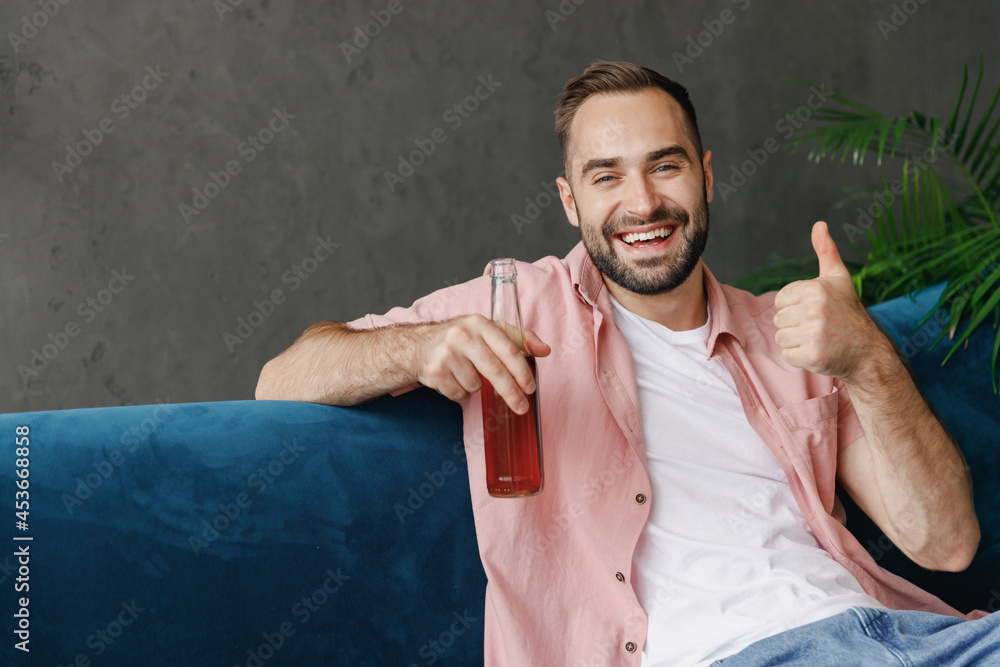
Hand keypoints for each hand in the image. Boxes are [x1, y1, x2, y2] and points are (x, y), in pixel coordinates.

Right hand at [415, 314, 550, 413]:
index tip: (531, 388)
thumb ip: (518, 339)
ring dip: (476, 388)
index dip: (522, 372)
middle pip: (495, 371)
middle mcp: (463, 335)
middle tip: (521, 406)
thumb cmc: (460, 339)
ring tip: (466, 374)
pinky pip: (460, 394)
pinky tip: (454, 380)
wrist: (418, 346)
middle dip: (511, 392)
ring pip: (476, 385)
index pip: (508, 349)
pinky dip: (461, 394)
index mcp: (480, 323)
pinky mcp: (435, 371)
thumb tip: (545, 350)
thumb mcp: (488, 331)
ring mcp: (447, 353)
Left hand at [773, 221, 884, 379]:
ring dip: (795, 341)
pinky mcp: (812, 356)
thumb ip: (826, 251)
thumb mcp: (838, 278)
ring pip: (780, 337)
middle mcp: (814, 309)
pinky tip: (817, 352)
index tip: (814, 310)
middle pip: (778, 319)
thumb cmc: (849, 313)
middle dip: (794, 324)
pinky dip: (799, 357)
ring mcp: (813, 334)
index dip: (794, 306)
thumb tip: (819, 224)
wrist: (868, 352)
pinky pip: (787, 355)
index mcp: (815, 288)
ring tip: (817, 339)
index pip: (780, 299)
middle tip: (818, 327)